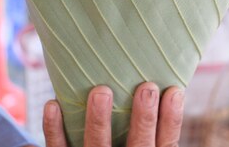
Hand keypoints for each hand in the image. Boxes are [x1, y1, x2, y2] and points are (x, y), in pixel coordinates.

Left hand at [42, 82, 184, 146]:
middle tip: (147, 87)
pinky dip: (54, 129)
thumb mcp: (144, 146)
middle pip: (138, 146)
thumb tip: (171, 88)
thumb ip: (152, 131)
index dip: (171, 119)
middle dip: (143, 118)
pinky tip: (53, 104)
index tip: (174, 91)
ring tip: (101, 91)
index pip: (165, 144)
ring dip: (98, 120)